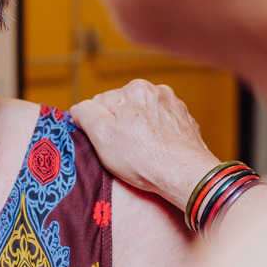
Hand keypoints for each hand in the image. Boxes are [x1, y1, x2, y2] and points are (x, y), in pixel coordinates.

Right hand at [72, 79, 221, 209]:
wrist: (187, 177)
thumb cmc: (144, 159)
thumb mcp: (101, 135)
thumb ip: (85, 113)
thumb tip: (79, 110)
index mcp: (134, 89)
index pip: (101, 104)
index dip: (98, 127)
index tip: (105, 145)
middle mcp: (157, 91)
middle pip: (124, 110)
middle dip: (121, 128)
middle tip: (124, 153)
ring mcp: (175, 107)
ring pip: (144, 119)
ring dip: (140, 134)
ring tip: (142, 156)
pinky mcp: (186, 124)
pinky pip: (162, 129)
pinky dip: (158, 139)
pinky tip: (157, 155)